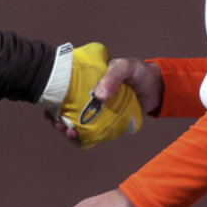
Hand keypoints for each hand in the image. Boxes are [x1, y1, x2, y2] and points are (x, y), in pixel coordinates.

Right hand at [45, 57, 161, 144]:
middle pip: (65, 106)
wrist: (157, 87)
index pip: (64, 87)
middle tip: (59, 125)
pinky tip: (80, 140)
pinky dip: (83, 136)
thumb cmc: (139, 72)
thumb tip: (99, 95)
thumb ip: (113, 77)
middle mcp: (87, 93)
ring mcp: (96, 108)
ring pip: (75, 120)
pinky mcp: (105, 120)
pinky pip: (90, 130)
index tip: (49, 108)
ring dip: (67, 128)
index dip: (53, 98)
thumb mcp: (125, 67)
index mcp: (87, 77)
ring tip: (70, 133)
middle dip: (57, 118)